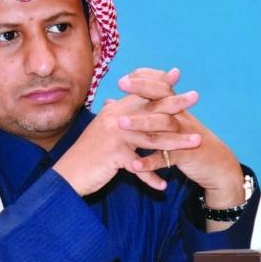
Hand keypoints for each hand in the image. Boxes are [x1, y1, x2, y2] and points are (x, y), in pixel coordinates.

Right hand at [53, 84, 199, 196]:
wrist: (65, 176)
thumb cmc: (84, 156)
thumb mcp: (99, 133)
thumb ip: (111, 119)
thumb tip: (115, 104)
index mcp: (111, 113)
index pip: (137, 94)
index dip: (156, 83)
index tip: (175, 74)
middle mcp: (113, 120)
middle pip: (149, 109)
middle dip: (174, 103)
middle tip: (195, 97)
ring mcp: (114, 137)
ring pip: (152, 137)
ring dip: (177, 142)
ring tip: (197, 142)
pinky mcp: (114, 156)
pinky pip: (139, 167)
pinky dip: (151, 178)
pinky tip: (163, 186)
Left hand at [118, 68, 244, 209]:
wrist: (216, 164)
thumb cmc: (186, 141)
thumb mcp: (168, 122)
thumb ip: (143, 110)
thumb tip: (110, 101)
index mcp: (176, 108)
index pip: (160, 87)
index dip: (144, 79)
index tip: (123, 74)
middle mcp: (180, 117)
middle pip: (161, 99)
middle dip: (142, 90)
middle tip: (120, 84)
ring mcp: (184, 136)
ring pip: (163, 126)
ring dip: (141, 124)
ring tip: (120, 122)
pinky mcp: (186, 155)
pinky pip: (166, 158)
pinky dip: (150, 162)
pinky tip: (134, 165)